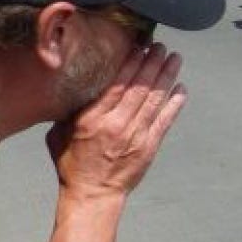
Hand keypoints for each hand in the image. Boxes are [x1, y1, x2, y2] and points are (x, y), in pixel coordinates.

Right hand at [46, 42, 187, 198]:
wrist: (92, 195)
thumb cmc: (73, 164)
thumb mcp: (60, 133)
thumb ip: (71, 110)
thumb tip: (75, 86)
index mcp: (93, 118)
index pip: (116, 82)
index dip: (131, 61)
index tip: (139, 46)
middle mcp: (117, 124)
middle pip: (139, 86)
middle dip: (152, 62)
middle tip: (160, 46)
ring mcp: (136, 135)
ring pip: (155, 99)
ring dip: (167, 76)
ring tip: (174, 58)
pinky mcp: (149, 147)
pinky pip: (165, 120)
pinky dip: (175, 103)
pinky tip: (181, 88)